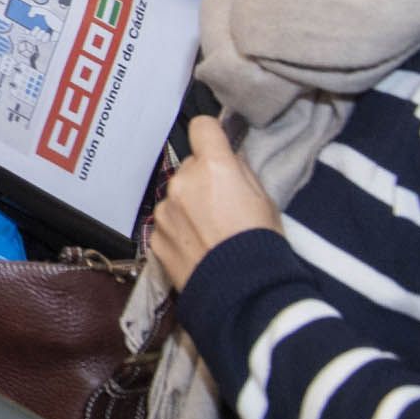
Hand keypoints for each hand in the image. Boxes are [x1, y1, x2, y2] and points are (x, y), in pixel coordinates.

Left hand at [149, 116, 281, 290]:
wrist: (243, 292)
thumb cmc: (261, 244)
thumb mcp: (265, 200)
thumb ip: (241, 173)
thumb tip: (229, 160)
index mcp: (214, 167)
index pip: (202, 127)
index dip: (211, 135)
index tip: (216, 146)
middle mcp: (183, 182)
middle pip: (189, 167)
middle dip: (202, 180)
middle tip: (222, 206)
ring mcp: (165, 209)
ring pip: (176, 196)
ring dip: (188, 207)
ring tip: (211, 233)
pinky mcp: (155, 235)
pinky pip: (167, 223)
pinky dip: (179, 231)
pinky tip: (198, 248)